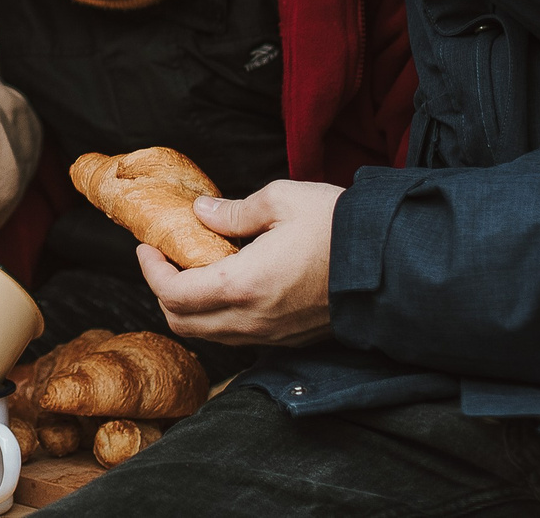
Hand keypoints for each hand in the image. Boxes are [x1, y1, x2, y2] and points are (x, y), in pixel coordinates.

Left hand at [136, 179, 342, 345]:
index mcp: (242, 286)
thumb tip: (201, 213)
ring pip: (209, 335)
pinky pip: (238, 337)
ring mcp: (271, 335)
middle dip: (163, 291)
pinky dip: (219, 317)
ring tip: (194, 269)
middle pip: (183, 323)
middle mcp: (251, 320)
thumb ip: (232, 211)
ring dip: (191, 307)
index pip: (173, 294)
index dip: (151, 270)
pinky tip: (229, 284)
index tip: (147, 246)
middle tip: (165, 258)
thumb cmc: (336, 227)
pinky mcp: (290, 340)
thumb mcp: (280, 200)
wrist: (392, 264)